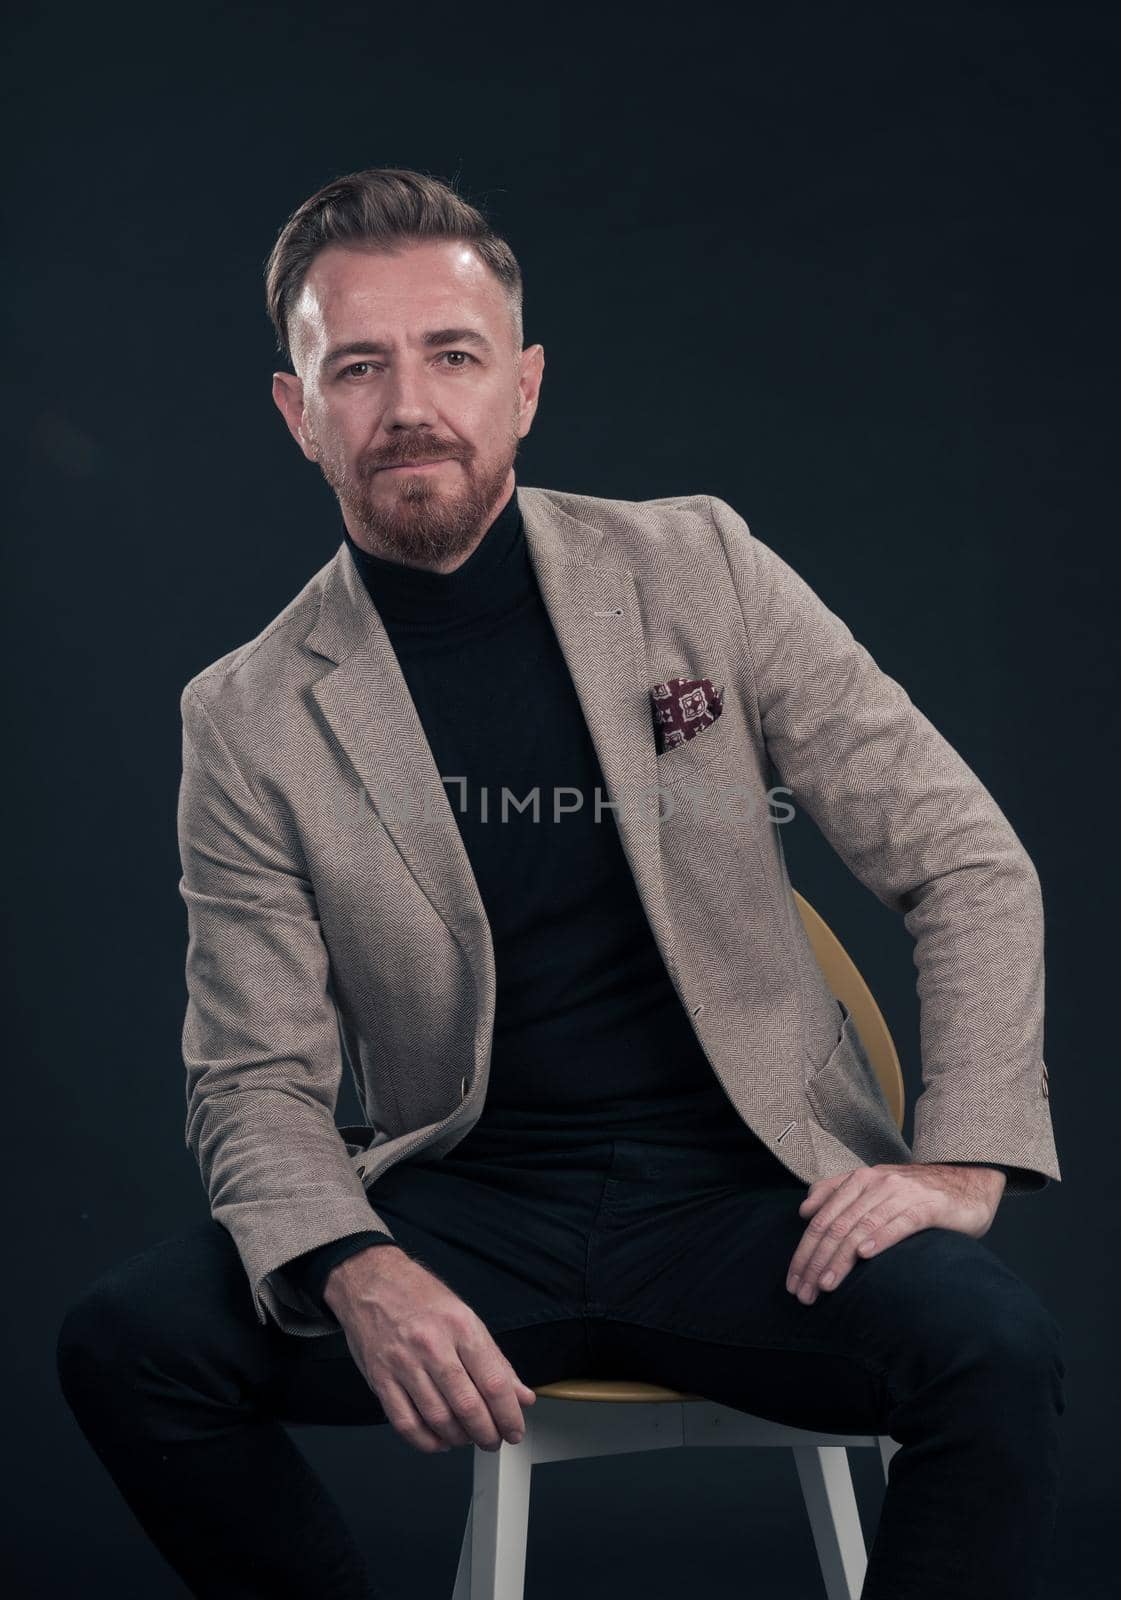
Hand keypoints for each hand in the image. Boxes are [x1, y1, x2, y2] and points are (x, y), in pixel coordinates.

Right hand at [324, 1245, 536, 1452]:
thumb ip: (495, 1360)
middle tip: (493, 1440)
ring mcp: (403, 1363)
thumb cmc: (420, 1296)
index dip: (509, 1415)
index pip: (493, 1382)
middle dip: (487, 1433)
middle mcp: (432, 1344)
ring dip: (459, 1439)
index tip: (515, 1429)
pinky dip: (426, 1441)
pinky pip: (405, 1423)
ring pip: (438, 1419)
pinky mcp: (380, 1378)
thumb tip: (522, 1395)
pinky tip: (439, 1440)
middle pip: (467, 1406)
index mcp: (460, 1326)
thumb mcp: (465, 1316)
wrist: (370, 1281)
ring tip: (468, 1438)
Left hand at [785, 1162, 1006, 1304]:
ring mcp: (902, 1193)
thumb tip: (805, 1210)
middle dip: (816, 1261)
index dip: (804, 1251)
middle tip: (804, 1292)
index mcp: (859, 1181)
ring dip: (841, 1259)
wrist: (967, 1180)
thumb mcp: (874, 1189)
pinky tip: (866, 1255)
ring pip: (862, 1227)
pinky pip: (900, 1223)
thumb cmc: (916, 1193)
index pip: (822, 1219)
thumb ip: (838, 1193)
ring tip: (826, 1284)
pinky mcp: (928, 1207)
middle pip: (837, 1226)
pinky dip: (880, 1238)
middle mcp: (876, 1183)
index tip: (793, 1280)